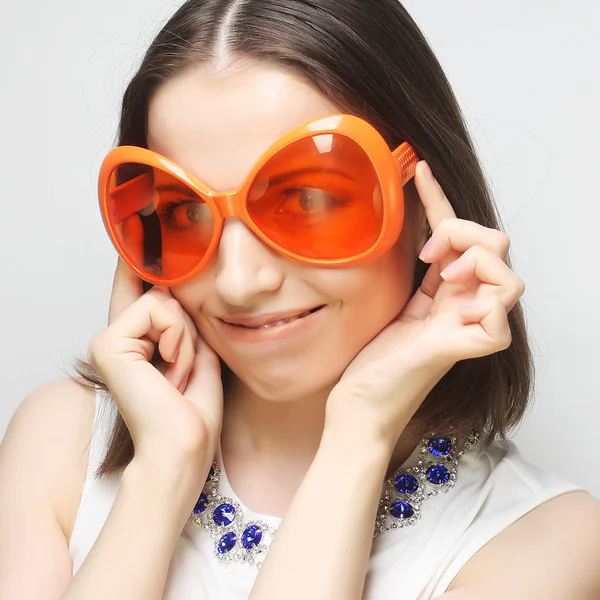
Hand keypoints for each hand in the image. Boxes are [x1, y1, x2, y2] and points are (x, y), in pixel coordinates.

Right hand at [89, 259, 223, 465]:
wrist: (183, 447)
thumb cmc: (192, 413)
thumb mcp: (197, 355)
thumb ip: (183, 320)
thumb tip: (174, 284)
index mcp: (137, 345)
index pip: (138, 291)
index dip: (140, 263)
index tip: (142, 226)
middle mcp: (117, 340)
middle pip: (161, 294)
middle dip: (187, 327)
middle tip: (182, 370)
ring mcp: (108, 341)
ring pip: (162, 300)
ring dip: (185, 337)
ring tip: (178, 374)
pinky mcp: (107, 343)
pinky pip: (157, 311)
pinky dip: (177, 339)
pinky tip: (170, 371)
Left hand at [326, 161, 524, 446]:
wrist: (357, 406)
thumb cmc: (371, 362)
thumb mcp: (391, 303)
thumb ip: (416, 275)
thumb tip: (416, 233)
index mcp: (445, 294)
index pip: (456, 235)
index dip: (439, 199)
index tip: (418, 171)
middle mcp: (463, 306)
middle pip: (496, 246)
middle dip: (463, 232)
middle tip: (427, 255)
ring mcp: (468, 328)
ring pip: (508, 275)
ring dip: (474, 260)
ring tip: (440, 277)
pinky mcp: (464, 351)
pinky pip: (499, 319)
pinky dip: (484, 302)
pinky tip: (455, 304)